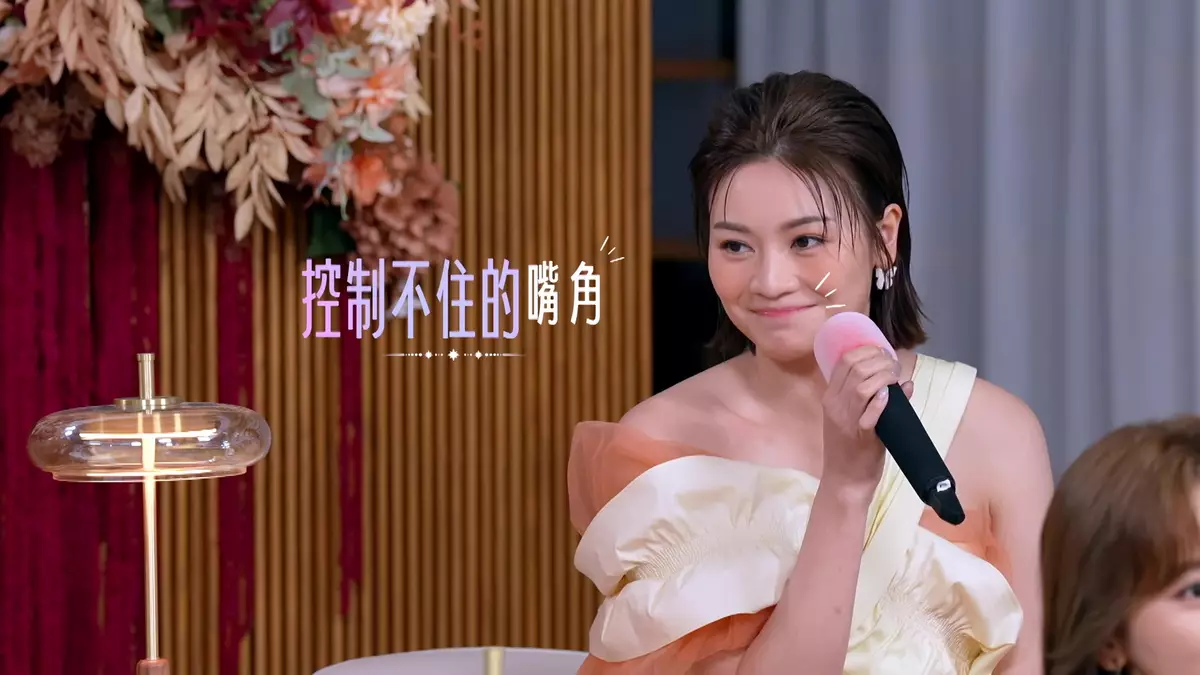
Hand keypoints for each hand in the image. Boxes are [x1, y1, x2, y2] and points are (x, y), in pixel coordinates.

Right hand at [820, 346, 913, 491]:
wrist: (844, 481)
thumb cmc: (850, 449)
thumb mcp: (854, 419)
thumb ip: (871, 399)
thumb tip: (904, 382)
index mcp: (831, 398)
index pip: (844, 362)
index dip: (866, 350)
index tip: (883, 352)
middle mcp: (835, 406)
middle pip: (854, 368)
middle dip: (879, 360)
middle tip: (894, 365)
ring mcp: (847, 421)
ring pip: (862, 386)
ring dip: (884, 376)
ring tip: (895, 376)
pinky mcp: (861, 437)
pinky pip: (870, 414)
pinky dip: (881, 401)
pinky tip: (890, 395)